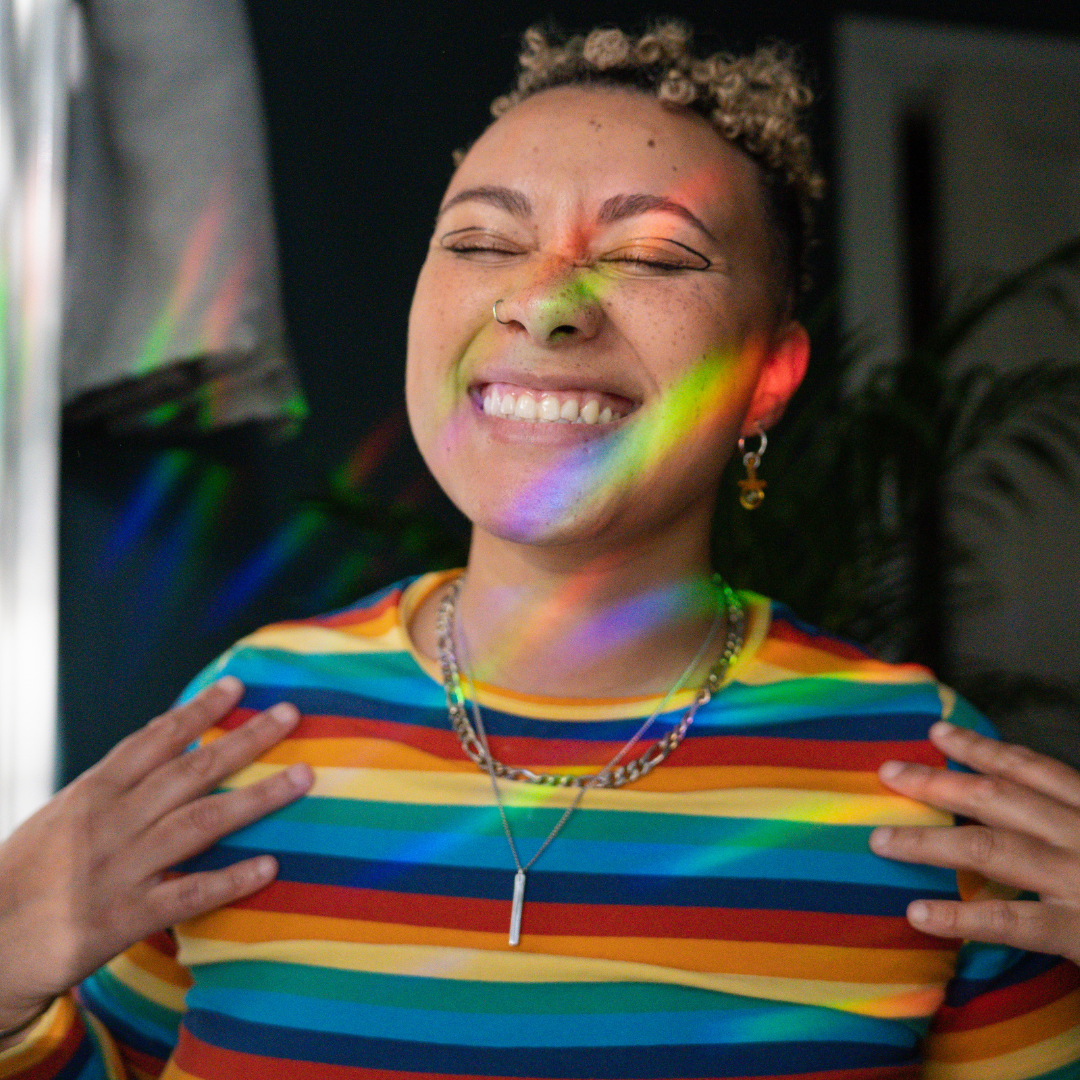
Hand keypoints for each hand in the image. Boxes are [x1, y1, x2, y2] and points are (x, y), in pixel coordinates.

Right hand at [0, 677, 312, 1036]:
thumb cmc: (27, 875)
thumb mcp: (62, 815)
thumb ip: (114, 783)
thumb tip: (162, 737)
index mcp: (93, 793)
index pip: (154, 740)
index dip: (198, 711)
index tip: (238, 687)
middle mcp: (111, 823)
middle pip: (190, 771)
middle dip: (245, 740)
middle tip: (290, 715)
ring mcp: (120, 869)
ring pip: (201, 823)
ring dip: (257, 798)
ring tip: (302, 777)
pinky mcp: (123, 919)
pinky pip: (188, 895)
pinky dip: (230, 880)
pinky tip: (270, 867)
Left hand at [870, 720, 1079, 964]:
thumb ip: (1075, 820)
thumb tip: (1042, 811)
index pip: (1036, 769)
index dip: (983, 748)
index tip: (939, 731)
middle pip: (999, 798)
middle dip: (938, 781)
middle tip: (887, 770)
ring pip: (990, 848)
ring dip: (928, 839)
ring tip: (879, 839)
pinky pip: (1012, 921)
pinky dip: (960, 915)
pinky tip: (918, 912)